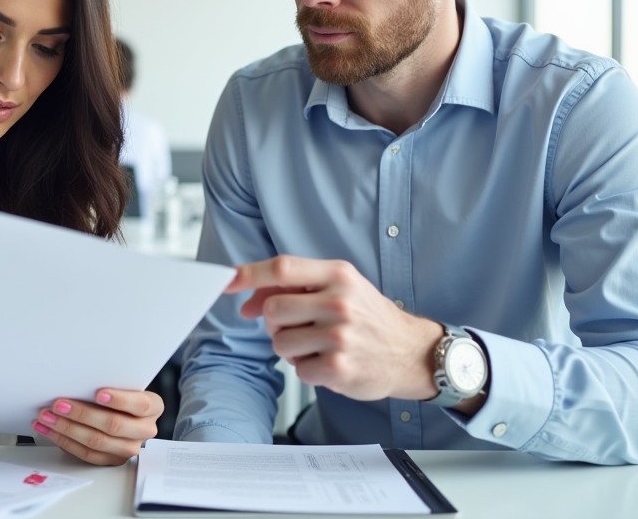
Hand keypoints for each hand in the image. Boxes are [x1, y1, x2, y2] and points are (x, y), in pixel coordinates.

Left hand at [32, 388, 162, 465]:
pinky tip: (49, 430)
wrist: (126, 412)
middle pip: (114, 425)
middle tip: (59, 404)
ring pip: (97, 442)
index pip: (140, 404)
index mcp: (153, 406)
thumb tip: (77, 378)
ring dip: (67, 428)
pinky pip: (86, 454)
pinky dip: (64, 441)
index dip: (119, 400)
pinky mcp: (112, 460)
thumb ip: (109, 382)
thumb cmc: (121, 393)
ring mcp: (129, 448)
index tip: (98, 393)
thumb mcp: (123, 384)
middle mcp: (145, 429)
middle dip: (82, 413)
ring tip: (47, 417)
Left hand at [230, 255, 440, 401]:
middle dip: (275, 322)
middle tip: (298, 326)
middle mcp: (340, 302)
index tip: (228, 281)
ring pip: (280, 342)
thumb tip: (249, 301)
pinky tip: (329, 363)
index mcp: (339, 275)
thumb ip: (297, 288)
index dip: (250, 274)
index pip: (283, 268)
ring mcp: (340, 336)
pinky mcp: (339, 368)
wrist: (410, 351)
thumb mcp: (341, 287)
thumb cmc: (368, 316)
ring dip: (291, 348)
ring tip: (318, 345)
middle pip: (273, 309)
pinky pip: (297, 369)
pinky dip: (307, 369)